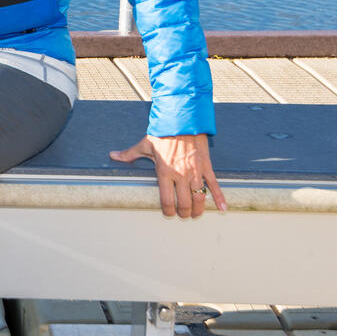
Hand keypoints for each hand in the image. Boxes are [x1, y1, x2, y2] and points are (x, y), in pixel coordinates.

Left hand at [109, 133, 225, 218]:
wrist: (183, 120)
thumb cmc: (163, 133)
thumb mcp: (145, 144)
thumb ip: (129, 154)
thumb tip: (113, 156)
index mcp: (164, 172)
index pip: (167, 201)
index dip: (168, 212)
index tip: (169, 214)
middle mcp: (181, 175)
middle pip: (184, 203)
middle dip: (184, 213)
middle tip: (183, 215)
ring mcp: (195, 172)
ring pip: (199, 198)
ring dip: (198, 209)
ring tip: (195, 214)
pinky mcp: (206, 166)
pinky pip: (214, 185)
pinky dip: (220, 197)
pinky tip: (223, 208)